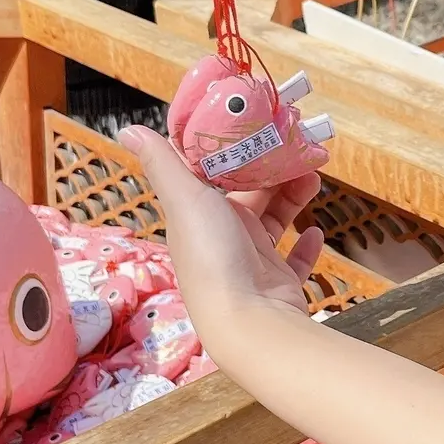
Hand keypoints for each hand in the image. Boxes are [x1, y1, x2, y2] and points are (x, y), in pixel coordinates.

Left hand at [117, 125, 323, 340]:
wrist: (247, 322)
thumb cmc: (212, 256)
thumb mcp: (185, 198)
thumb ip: (163, 163)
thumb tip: (127, 129)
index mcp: (197, 215)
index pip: (213, 174)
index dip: (232, 149)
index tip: (254, 121)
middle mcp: (222, 237)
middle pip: (250, 193)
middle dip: (273, 169)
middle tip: (298, 145)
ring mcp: (252, 262)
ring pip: (276, 220)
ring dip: (294, 197)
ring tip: (314, 176)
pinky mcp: (279, 283)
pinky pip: (295, 259)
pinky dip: (306, 245)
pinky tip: (316, 230)